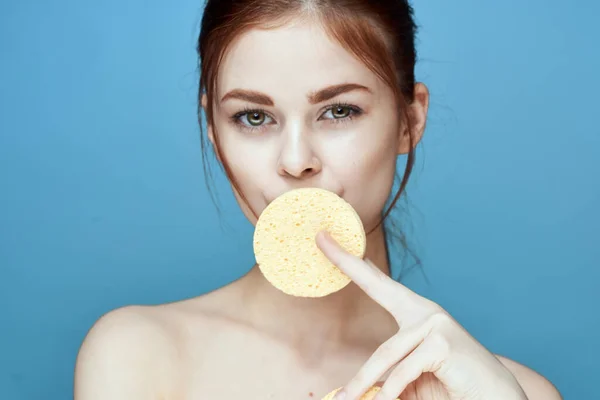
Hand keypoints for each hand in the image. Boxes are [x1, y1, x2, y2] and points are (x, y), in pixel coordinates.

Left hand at [315, 231, 527, 399]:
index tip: (326, 239)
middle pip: (377, 286)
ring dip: (364, 384)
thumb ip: (381, 379)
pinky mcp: (443, 342)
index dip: (352, 262)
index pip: (378, 283)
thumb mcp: (407, 382)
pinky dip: (391, 392)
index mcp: (415, 314)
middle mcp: (425, 311)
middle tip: (320, 238)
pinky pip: (403, 371)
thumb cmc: (449, 388)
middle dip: (346, 261)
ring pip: (386, 356)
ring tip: (347, 399)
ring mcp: (436, 323)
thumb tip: (344, 392)